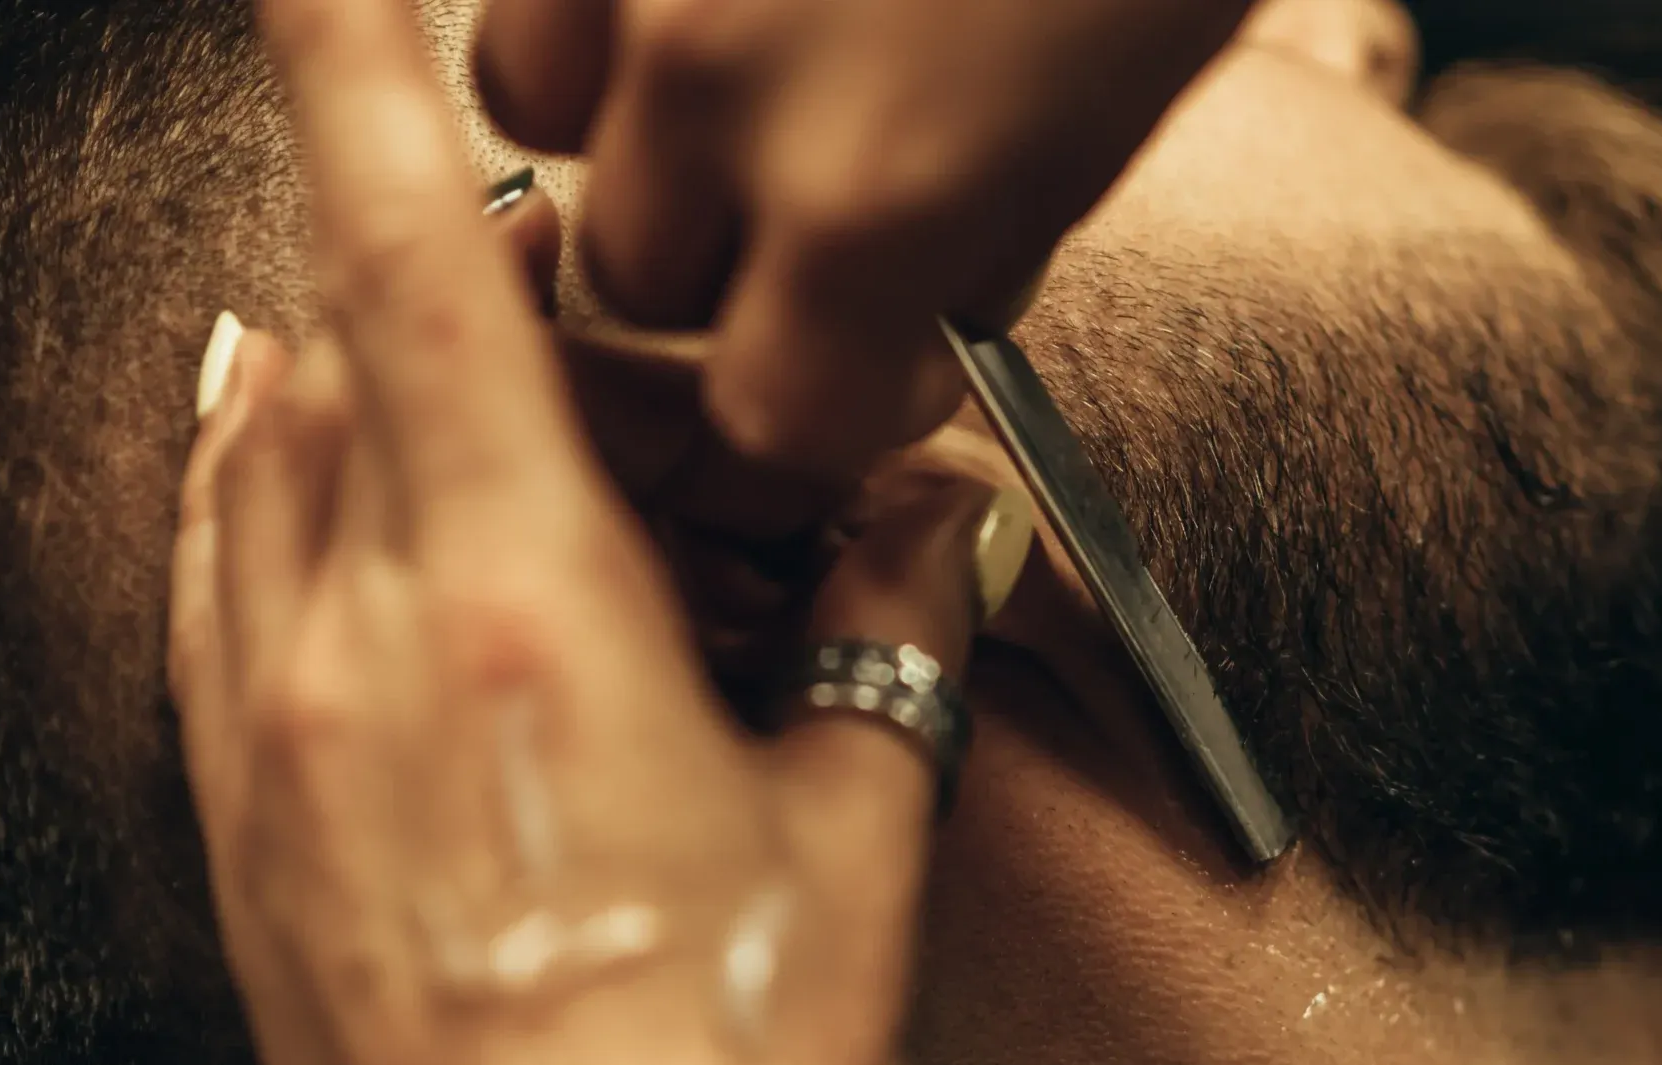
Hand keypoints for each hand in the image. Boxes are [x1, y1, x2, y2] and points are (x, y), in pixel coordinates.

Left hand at [174, 0, 1009, 1064]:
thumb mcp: (862, 849)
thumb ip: (895, 644)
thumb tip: (940, 512)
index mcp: (518, 621)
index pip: (418, 288)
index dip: (365, 99)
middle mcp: (350, 660)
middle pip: (332, 363)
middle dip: (416, 272)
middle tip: (534, 277)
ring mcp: (268, 759)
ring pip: (246, 475)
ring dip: (319, 378)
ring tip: (409, 354)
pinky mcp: (243, 857)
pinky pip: (210, 608)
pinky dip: (246, 511)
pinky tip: (284, 504)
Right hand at [473, 0, 1256, 474]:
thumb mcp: (1121, 104)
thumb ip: (990, 237)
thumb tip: (919, 311)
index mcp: (876, 198)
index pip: (774, 415)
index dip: (827, 402)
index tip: (868, 361)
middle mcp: (720, 84)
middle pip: (641, 276)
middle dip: (728, 264)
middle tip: (817, 195)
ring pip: (541, 108)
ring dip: (625, 111)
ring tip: (731, 51)